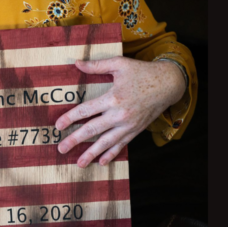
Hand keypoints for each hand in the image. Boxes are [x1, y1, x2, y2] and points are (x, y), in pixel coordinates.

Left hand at [55, 56, 185, 166]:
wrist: (169, 84)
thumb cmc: (142, 72)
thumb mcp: (120, 64)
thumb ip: (97, 65)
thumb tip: (76, 63)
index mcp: (113, 98)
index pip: (86, 110)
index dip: (70, 118)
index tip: (58, 126)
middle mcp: (119, 115)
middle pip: (92, 130)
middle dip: (75, 140)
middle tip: (61, 149)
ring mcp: (128, 125)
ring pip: (106, 143)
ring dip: (91, 154)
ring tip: (79, 163)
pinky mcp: (135, 131)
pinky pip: (121, 145)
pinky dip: (111, 154)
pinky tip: (101, 162)